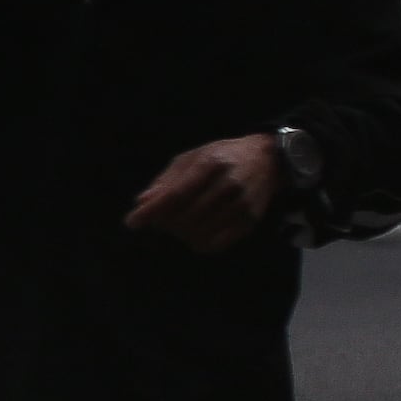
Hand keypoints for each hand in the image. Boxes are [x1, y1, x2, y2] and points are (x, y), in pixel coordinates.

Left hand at [125, 132, 282, 253]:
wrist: (268, 159)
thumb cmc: (222, 156)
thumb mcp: (191, 158)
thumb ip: (166, 180)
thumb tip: (142, 203)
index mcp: (210, 164)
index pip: (176, 194)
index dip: (152, 211)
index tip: (132, 222)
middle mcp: (228, 185)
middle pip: (184, 216)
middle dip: (164, 221)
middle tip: (158, 217)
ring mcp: (242, 205)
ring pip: (197, 233)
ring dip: (179, 233)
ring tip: (178, 221)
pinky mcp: (250, 221)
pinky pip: (214, 244)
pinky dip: (197, 242)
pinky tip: (195, 230)